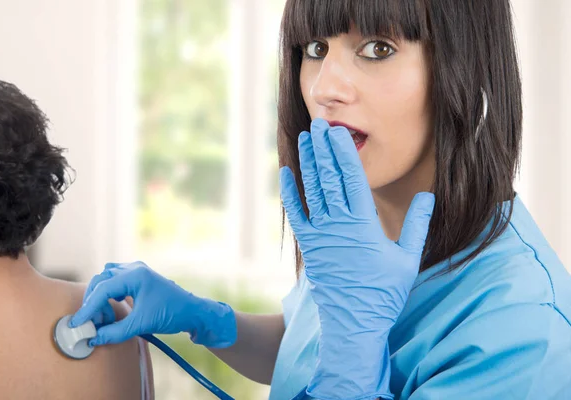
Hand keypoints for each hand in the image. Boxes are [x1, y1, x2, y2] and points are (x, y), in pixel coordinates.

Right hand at [69, 261, 236, 347]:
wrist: (193, 312)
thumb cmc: (171, 313)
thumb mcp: (141, 324)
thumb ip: (114, 332)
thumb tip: (94, 339)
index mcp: (135, 275)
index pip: (102, 289)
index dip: (88, 307)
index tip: (78, 322)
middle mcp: (134, 269)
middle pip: (101, 280)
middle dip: (94, 301)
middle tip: (93, 321)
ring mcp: (138, 271)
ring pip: (108, 279)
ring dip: (102, 296)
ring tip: (105, 316)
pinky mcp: (140, 278)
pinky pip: (117, 280)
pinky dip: (111, 293)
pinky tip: (116, 306)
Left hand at [280, 118, 434, 398]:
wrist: (354, 323)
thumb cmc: (384, 293)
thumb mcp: (408, 258)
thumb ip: (418, 224)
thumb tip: (430, 195)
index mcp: (364, 224)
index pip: (352, 178)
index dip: (343, 152)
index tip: (337, 131)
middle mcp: (339, 225)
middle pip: (328, 178)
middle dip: (323, 149)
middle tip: (318, 124)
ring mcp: (321, 236)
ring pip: (312, 191)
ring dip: (308, 163)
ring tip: (305, 138)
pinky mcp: (309, 247)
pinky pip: (296, 214)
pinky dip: (290, 193)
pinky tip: (286, 173)